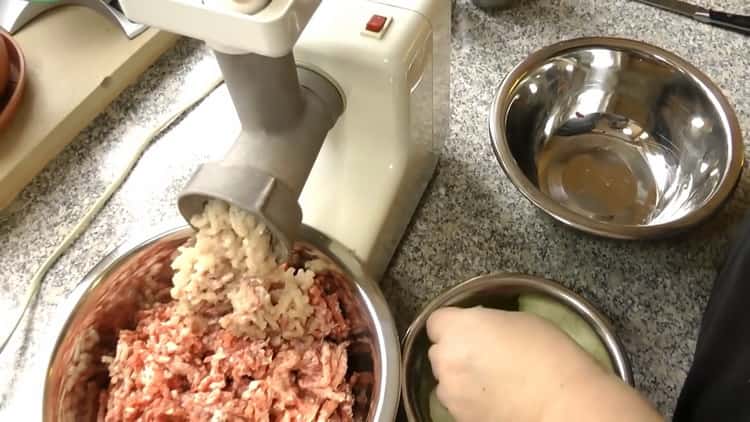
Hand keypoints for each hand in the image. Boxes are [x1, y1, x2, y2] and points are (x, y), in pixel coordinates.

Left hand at [426, 306, 661, 421]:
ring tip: (491, 380)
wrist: (562, 403)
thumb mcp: (516, 320)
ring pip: (445, 379)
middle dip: (455, 350)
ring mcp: (450, 392)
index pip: (437, 321)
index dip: (454, 324)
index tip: (471, 329)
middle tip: (484, 355)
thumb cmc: (547, 353)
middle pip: (439, 350)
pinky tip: (494, 398)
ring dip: (459, 377)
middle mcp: (445, 360)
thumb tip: (477, 330)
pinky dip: (468, 399)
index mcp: (457, 329)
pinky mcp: (459, 417)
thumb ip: (484, 322)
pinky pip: (456, 402)